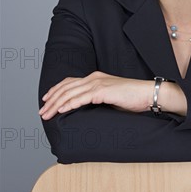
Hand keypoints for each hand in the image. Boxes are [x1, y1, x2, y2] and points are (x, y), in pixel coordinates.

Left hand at [39, 71, 153, 119]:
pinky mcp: (103, 91)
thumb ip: (97, 99)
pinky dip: (70, 104)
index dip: (56, 90)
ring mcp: (99, 83)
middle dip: (52, 99)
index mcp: (96, 77)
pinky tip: (62, 110)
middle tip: (42, 111)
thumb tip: (83, 109)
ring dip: (56, 104)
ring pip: (71, 93)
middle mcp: (94, 78)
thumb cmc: (132, 98)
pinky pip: (82, 98)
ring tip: (47, 113)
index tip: (46, 100)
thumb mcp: (110, 97)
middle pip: (66, 87)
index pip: (70, 82)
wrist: (147, 94)